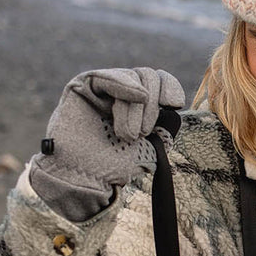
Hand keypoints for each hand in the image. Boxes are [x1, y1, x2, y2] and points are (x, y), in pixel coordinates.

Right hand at [29, 68, 184, 221]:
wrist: (81, 179)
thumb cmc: (110, 169)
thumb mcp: (147, 151)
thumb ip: (162, 131)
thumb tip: (174, 114)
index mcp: (137, 105)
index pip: (159, 82)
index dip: (170, 87)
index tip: (174, 104)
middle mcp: (120, 93)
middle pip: (147, 76)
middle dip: (152, 105)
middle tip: (143, 134)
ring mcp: (101, 89)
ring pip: (132, 77)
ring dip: (136, 108)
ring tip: (128, 136)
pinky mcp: (82, 86)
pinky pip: (107, 77)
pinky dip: (125, 85)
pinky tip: (138, 97)